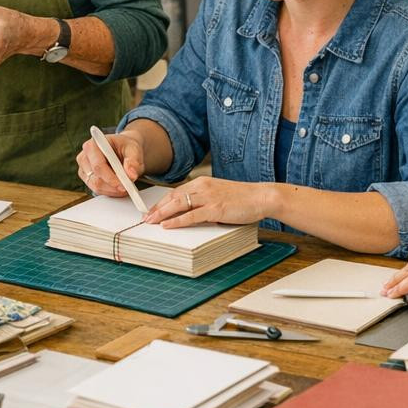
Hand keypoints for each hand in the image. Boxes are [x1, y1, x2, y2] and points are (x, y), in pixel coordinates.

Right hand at [75, 130, 145, 196]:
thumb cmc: (125, 147)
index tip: (123, 185)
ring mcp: (84, 169)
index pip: (98, 166)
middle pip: (95, 179)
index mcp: (93, 145)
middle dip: (113, 187)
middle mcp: (84, 157)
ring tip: (126, 187)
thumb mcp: (133, 149)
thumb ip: (133, 161)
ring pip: (96, 187)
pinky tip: (119, 187)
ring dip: (112, 190)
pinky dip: (110, 192)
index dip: (111, 178)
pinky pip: (97, 190)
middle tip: (127, 188)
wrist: (124, 150)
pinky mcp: (87, 179)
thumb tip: (131, 175)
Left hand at [142, 177, 270, 228]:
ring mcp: (208, 197)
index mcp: (202, 182)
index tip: (152, 211)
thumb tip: (189, 213)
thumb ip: (204, 201)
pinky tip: (167, 225)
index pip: (176, 192)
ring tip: (151, 222)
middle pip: (173, 197)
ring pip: (178, 204)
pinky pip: (191, 215)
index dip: (162, 202)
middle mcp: (203, 186)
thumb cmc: (243, 198)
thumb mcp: (219, 195)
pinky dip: (177, 221)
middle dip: (157, 208)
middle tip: (146, 218)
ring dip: (162, 214)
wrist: (262, 196)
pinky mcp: (215, 208)